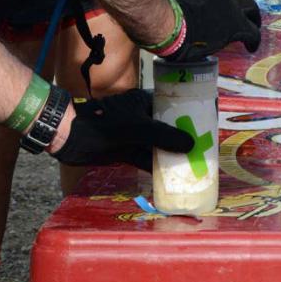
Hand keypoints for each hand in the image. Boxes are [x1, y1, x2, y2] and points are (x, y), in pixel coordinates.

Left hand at [52, 89, 193, 170]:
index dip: (192, 111)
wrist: (70, 137)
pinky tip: (172, 179)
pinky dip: (157, 169)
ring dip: (173, 156)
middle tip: (206, 148)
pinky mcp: (126, 152)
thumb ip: (162, 135)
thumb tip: (191, 144)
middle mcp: (144, 117)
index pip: (175, 104)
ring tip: (195, 166)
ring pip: (159, 146)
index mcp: (147, 102)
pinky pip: (147, 160)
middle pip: (170, 127)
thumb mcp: (136, 127)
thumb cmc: (103, 123)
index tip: (210, 121)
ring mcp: (135, 136)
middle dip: (186, 137)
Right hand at [165, 0, 260, 59]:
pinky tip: (250, 46)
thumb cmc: (165, 8)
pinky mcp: (236, 24)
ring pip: (252, 8)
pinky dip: (254, 39)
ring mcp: (232, 4)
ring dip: (251, 17)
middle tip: (239, 9)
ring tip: (249, 26)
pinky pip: (253, 31)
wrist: (167, 23)